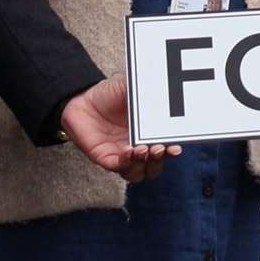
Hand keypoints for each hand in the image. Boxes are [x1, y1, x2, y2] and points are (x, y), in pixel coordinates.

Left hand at [61, 76, 177, 182]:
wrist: (83, 99)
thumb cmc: (110, 94)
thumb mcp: (131, 87)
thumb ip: (147, 90)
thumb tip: (164, 88)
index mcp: (149, 134)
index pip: (166, 149)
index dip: (173, 150)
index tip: (176, 146)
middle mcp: (138, 148)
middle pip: (155, 167)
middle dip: (160, 160)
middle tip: (160, 148)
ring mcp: (122, 155)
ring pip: (138, 173)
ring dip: (143, 164)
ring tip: (143, 149)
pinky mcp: (106, 158)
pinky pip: (119, 167)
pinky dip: (126, 162)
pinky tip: (128, 151)